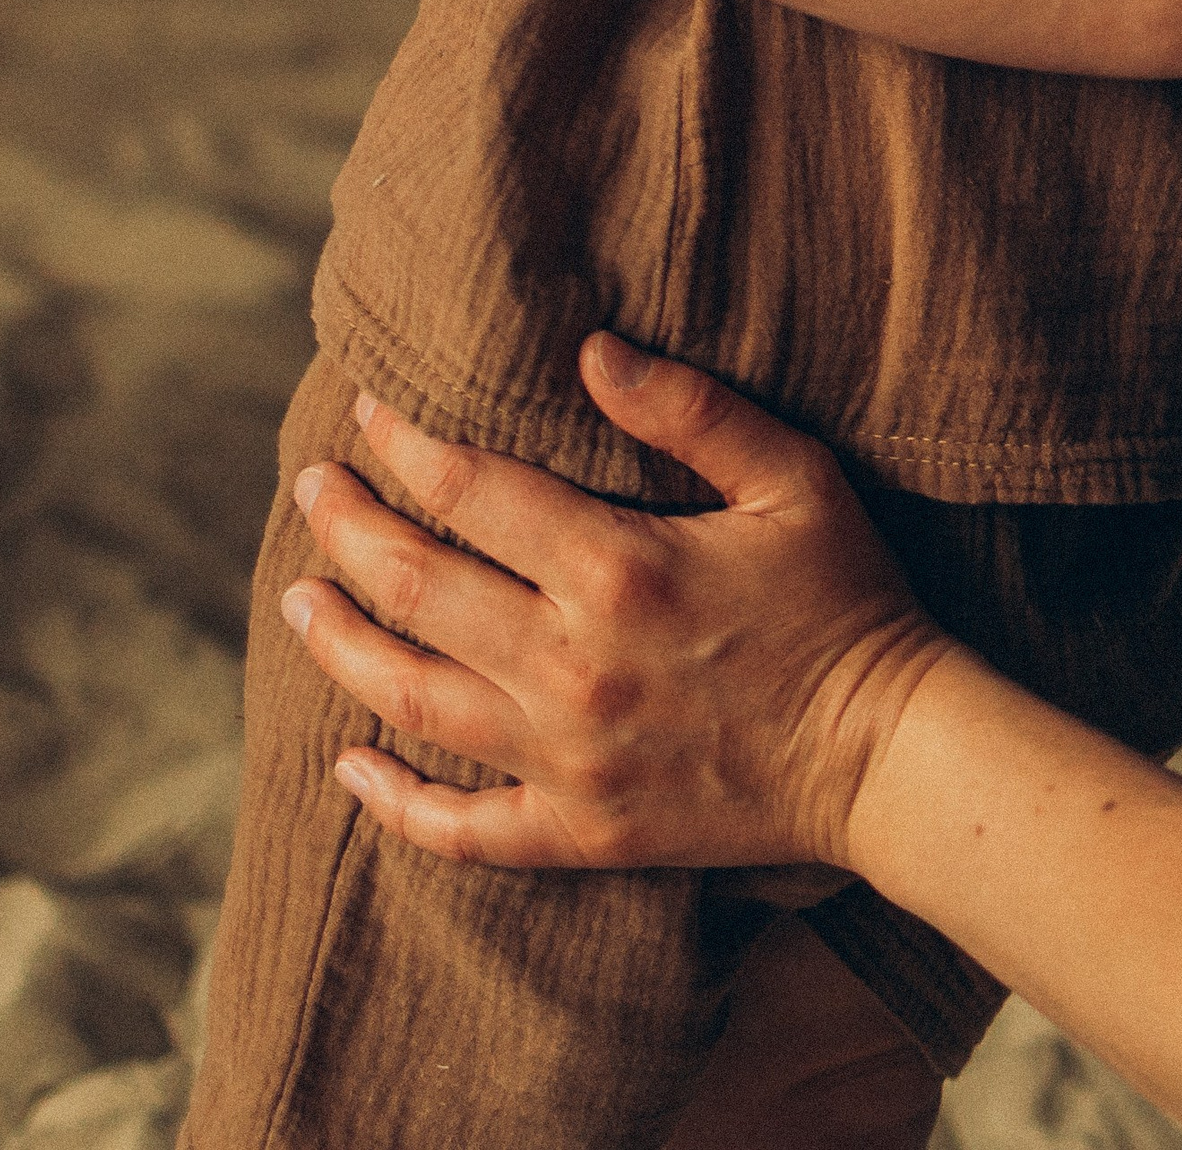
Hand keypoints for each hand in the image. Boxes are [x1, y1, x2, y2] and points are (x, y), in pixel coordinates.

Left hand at [283, 334, 947, 872]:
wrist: (884, 755)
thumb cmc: (846, 598)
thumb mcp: (793, 476)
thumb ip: (691, 409)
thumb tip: (590, 349)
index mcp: (617, 567)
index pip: (470, 490)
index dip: (405, 445)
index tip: (366, 411)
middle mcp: (569, 665)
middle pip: (416, 586)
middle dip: (348, 528)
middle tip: (311, 487)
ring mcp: (564, 759)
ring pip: (409, 698)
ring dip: (340, 643)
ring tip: (297, 600)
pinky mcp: (576, 832)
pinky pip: (456, 825)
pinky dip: (389, 800)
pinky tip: (346, 763)